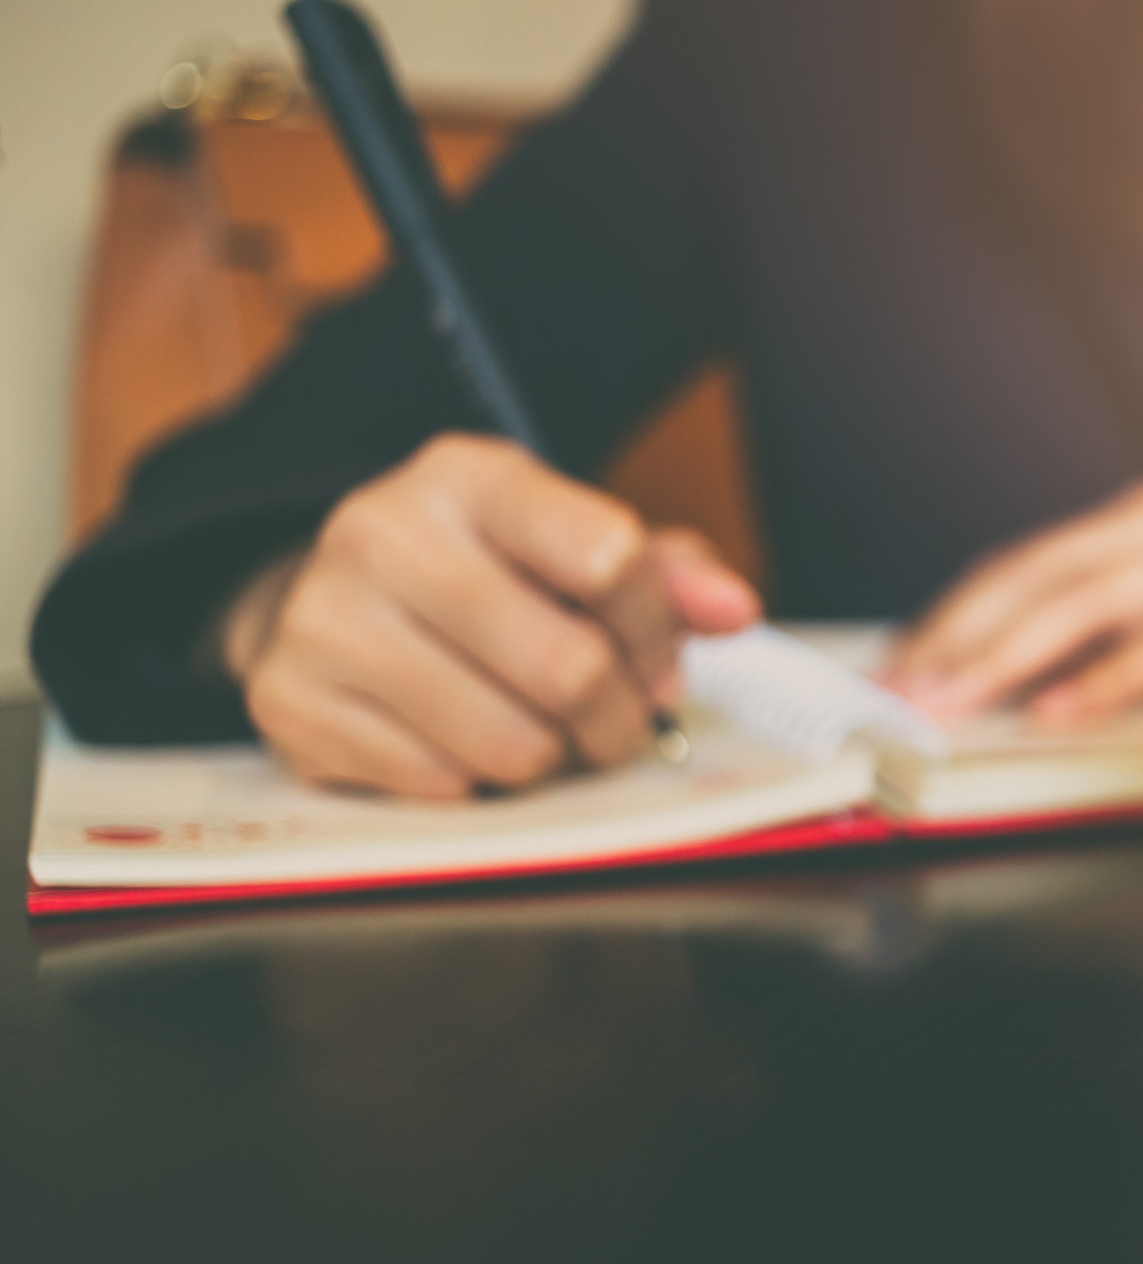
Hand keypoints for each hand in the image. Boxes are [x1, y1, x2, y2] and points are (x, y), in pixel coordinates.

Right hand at [222, 433, 759, 798]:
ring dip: (552, 762)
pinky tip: (465, 745)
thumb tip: (734, 608)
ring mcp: (323, 618)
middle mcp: (382, 531)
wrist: (332, 600)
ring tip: (543, 736)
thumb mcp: (573, 546)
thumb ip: (668, 574)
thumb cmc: (486, 577)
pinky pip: (440, 787)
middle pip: (568, 667)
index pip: (608, 555)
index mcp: (469, 475)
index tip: (656, 663)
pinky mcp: (288, 703)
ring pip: (510, 744)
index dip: (656, 632)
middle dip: (615, 720)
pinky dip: (475, 786)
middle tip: (613, 727)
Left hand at [887, 473, 1142, 723]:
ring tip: (951, 701)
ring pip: (1089, 599)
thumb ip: (1137, 610)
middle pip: (1038, 576)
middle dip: (957, 636)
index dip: (955, 613)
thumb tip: (1045, 679)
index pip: (1028, 564)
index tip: (899, 663)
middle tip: (898, 693)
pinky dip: (1113, 675)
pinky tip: (1061, 708)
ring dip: (1007, 654)